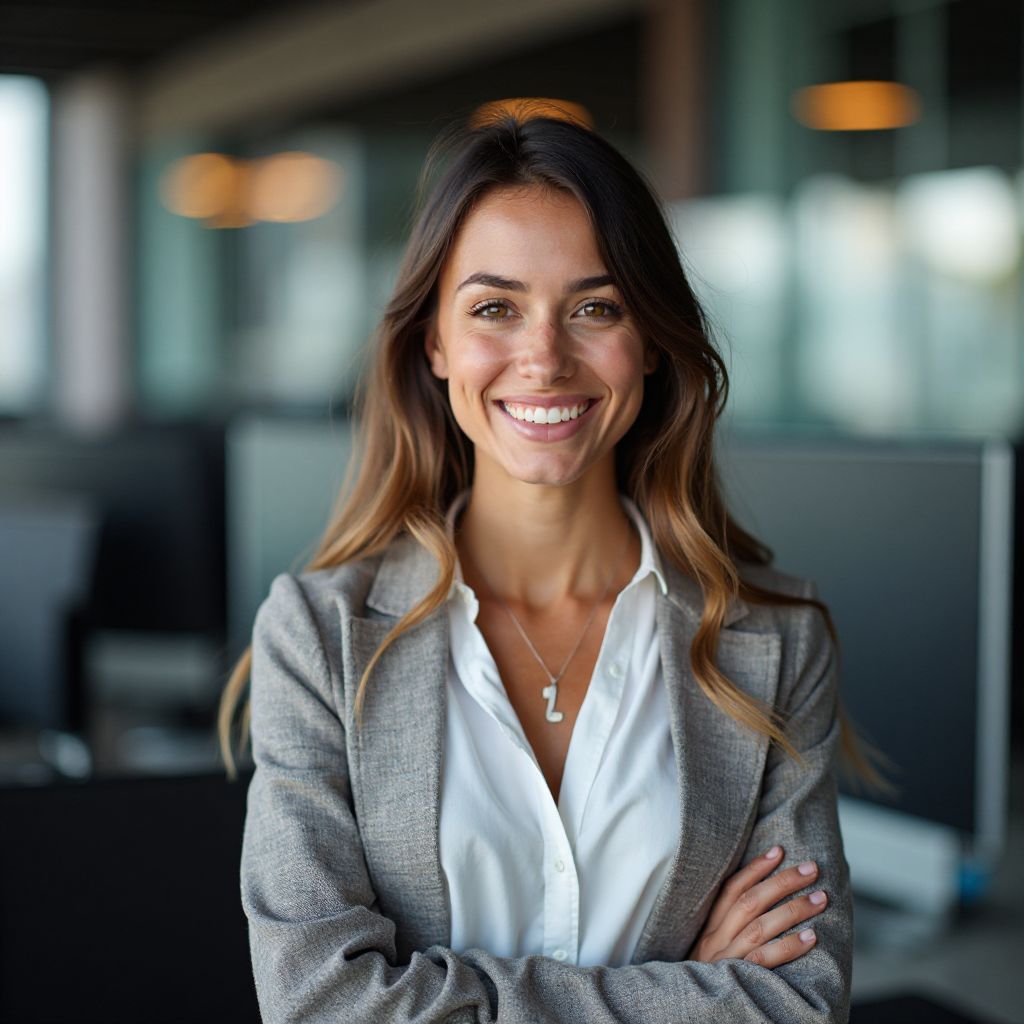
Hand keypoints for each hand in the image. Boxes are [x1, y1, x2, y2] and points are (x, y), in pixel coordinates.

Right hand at [686, 845, 827, 967]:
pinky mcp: (736, 979)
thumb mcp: (708, 948)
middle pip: (751, 901)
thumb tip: (762, 901)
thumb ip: (726, 927)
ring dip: (793, 909)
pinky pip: (764, 960)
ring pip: (760, 926)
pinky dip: (788, 946)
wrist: (680, 1010)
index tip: (779, 851)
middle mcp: (714, 938)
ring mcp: (725, 959)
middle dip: (783, 881)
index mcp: (708, 926)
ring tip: (820, 898)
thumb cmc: (704, 977)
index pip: (731, 888)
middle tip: (811, 869)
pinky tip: (810, 937)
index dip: (755, 867)